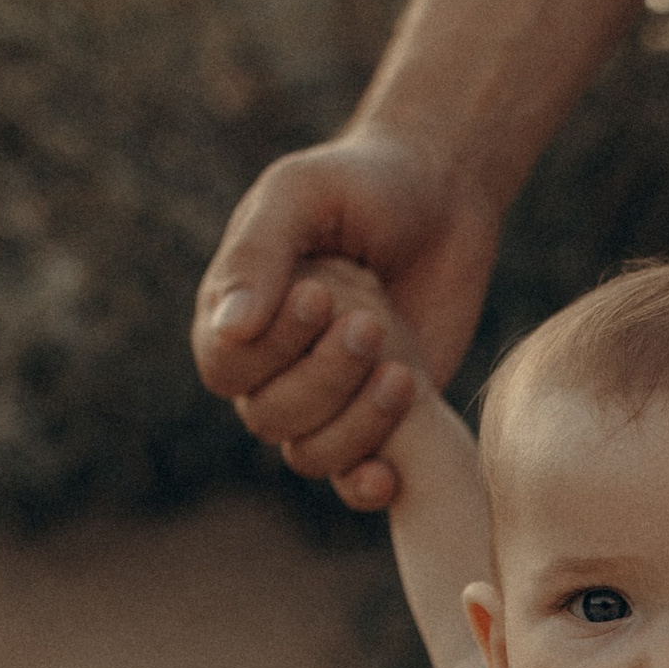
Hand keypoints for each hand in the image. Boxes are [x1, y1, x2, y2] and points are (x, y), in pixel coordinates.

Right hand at [192, 127, 498, 512]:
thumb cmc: (362, 184)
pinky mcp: (378, 420)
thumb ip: (258, 254)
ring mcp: (324, 400)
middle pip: (269, 416)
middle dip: (323, 378)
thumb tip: (229, 331)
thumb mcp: (301, 195)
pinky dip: (364, 484)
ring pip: (309, 452)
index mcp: (234, 316)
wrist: (444, 195)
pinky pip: (350, 478)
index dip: (270, 349)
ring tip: (401, 373)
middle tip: (373, 322)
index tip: (320, 295)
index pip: (224, 367)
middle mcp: (269, 368)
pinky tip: (390, 472)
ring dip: (355, 424)